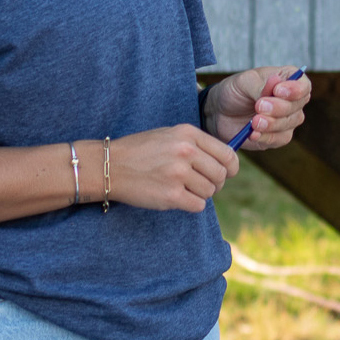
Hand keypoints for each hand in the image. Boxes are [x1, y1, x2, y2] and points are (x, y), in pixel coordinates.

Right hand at [106, 124, 239, 211]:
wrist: (110, 165)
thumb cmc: (141, 152)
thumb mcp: (170, 136)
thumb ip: (197, 145)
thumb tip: (228, 162)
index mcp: (188, 134)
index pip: (228, 155)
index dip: (230, 168)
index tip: (225, 174)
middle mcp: (185, 151)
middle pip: (221, 176)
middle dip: (215, 184)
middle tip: (199, 184)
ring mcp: (178, 173)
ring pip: (210, 192)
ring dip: (199, 194)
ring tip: (181, 188)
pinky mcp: (171, 195)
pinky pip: (198, 205)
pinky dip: (190, 205)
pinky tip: (176, 197)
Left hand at [206, 66, 312, 149]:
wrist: (219, 111)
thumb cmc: (235, 91)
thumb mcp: (244, 82)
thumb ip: (261, 85)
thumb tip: (276, 85)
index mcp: (288, 80)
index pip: (303, 85)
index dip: (295, 89)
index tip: (278, 91)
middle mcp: (292, 101)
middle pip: (297, 106)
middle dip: (279, 107)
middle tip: (259, 106)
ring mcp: (287, 120)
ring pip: (289, 123)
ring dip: (272, 123)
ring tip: (253, 122)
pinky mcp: (278, 137)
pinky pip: (278, 139)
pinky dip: (265, 137)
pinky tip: (253, 134)